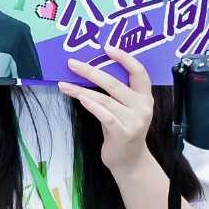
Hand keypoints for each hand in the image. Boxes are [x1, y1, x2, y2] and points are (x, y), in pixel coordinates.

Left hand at [58, 47, 158, 173]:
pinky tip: (79, 98)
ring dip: (81, 90)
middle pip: (114, 83)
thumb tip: (88, 67)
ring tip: (64, 84)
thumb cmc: (122, 128)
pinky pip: (104, 115)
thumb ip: (115, 91)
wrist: (130, 161)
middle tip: (72, 63)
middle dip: (90, 71)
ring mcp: (134, 121)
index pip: (139, 71)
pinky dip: (90, 105)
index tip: (107, 47)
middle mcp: (142, 107)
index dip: (124, 58)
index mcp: (145, 96)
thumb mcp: (125, 107)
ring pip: (104, 99)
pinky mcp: (123, 133)